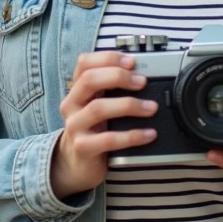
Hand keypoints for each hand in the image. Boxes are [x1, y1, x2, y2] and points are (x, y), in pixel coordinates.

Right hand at [50, 52, 157, 198]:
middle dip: (118, 77)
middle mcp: (72, 104)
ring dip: (128, 105)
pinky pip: (108, 139)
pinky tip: (148, 134)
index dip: (108, 58)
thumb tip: (142, 73)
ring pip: (98, 108)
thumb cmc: (93, 128)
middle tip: (142, 82)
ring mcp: (75, 126)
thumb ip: (110, 89)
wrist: (76, 163)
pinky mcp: (83, 148)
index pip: (84, 63)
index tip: (132, 62)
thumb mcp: (97, 104)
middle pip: (89, 80)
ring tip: (151, 108)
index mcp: (76, 89)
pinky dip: (132, 135)